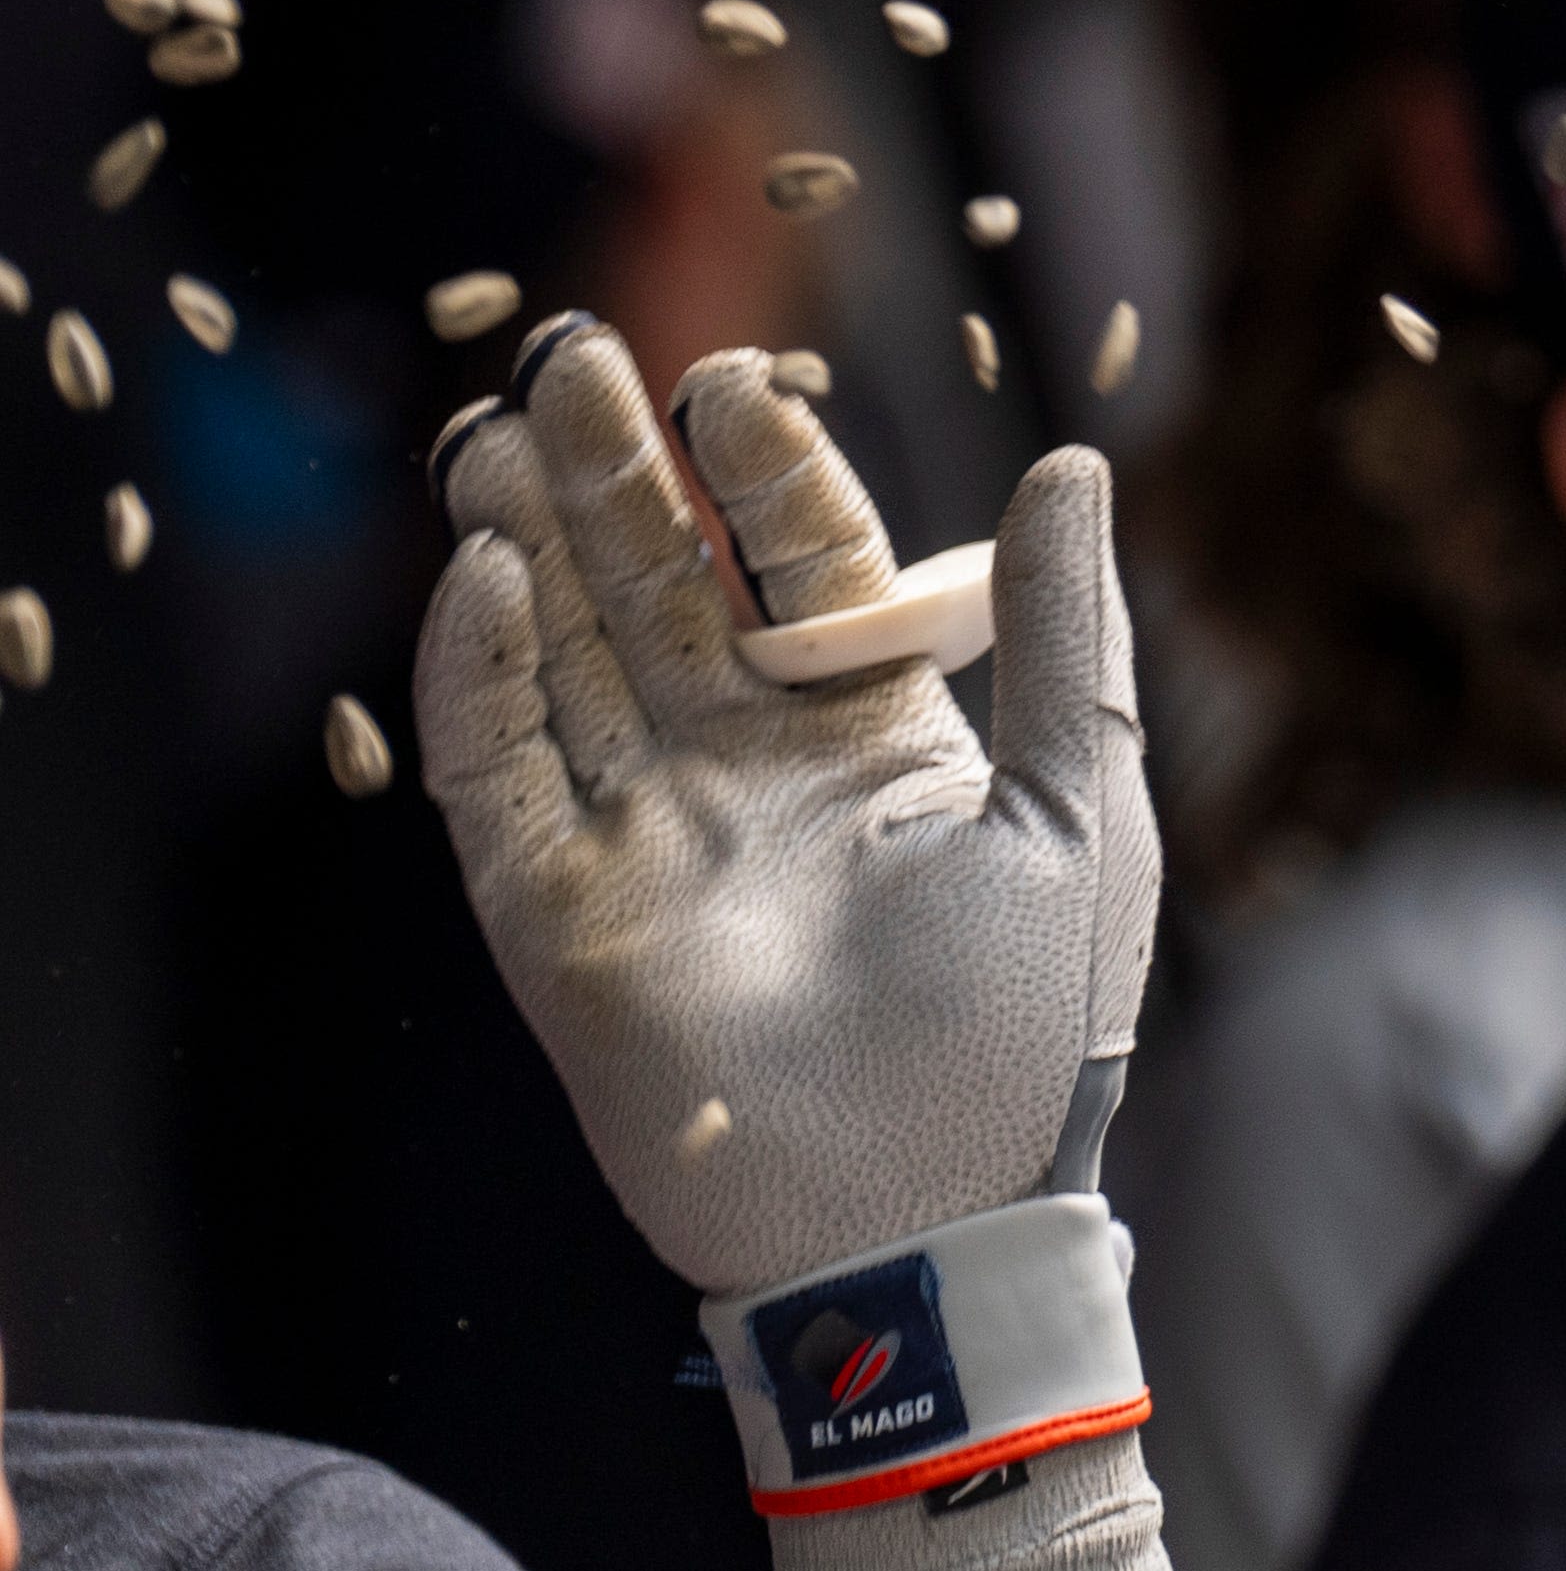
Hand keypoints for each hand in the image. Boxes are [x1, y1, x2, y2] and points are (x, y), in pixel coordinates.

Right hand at [409, 316, 1158, 1298]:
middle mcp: (753, 771)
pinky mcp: (559, 917)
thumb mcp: (1081, 809)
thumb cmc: (1031, 1033)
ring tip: (498, 422)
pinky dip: (480, 673)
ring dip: (531, 538)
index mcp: (881, 738)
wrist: (932, 1219)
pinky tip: (480, 570)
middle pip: (665, 588)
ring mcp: (648, 837)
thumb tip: (1075, 463)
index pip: (805, 567)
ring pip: (567, 656)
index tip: (728, 379)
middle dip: (616, 473)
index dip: (764, 471)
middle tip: (570, 351)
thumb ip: (1066, 637)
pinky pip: (498, 775)